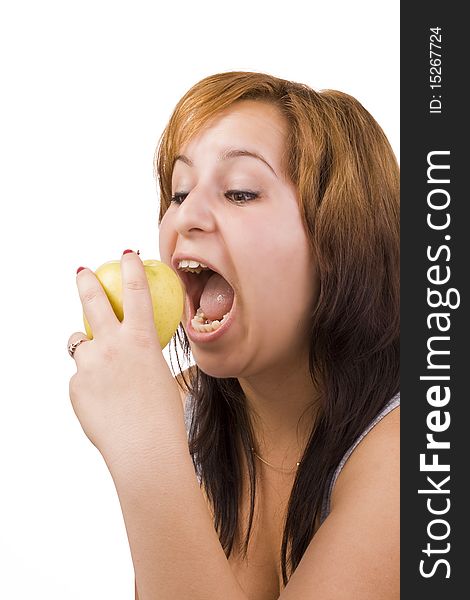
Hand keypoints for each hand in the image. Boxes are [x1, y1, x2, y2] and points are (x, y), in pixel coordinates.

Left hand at [68, 250, 183, 467]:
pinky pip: (80, 379)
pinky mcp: (74, 388)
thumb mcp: (161, 376)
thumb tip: (138, 350)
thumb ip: (144, 357)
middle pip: (92, 302)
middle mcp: (111, 346)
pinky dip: (89, 385)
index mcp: (141, 340)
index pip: (136, 291)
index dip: (131, 267)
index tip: (127, 253)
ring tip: (100, 367)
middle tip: (83, 272)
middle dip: (86, 281)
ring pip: (78, 344)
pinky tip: (105, 405)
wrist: (145, 451)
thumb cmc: (164, 417)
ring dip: (86, 347)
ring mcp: (89, 366)